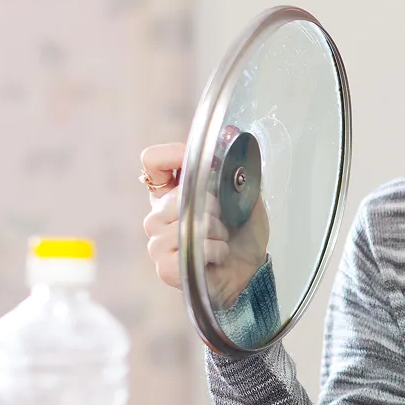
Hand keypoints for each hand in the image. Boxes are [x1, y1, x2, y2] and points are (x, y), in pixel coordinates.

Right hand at [141, 142, 270, 307]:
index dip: (174, 155)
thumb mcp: (245, 195)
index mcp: (171, 193)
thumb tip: (232, 132)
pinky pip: (190, 248)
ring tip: (223, 239)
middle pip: (175, 196)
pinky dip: (214, 251)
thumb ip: (235, 166)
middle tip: (225, 219)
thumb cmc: (244, 236)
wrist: (252, 273)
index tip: (205, 162)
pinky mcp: (165, 268)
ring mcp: (157, 243)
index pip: (152, 161)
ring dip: (215, 231)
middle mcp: (158, 216)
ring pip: (183, 224)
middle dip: (211, 206)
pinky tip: (218, 256)